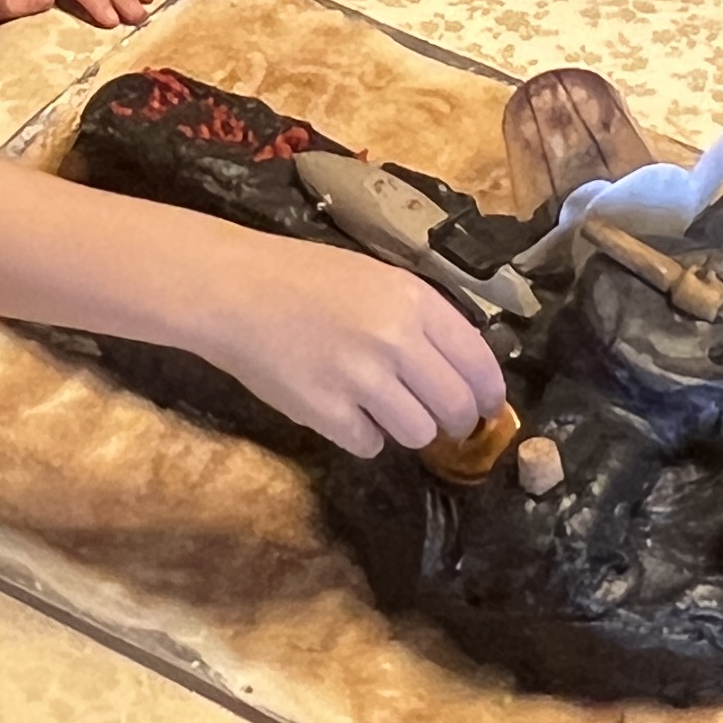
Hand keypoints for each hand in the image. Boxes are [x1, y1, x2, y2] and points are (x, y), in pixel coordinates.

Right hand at [187, 232, 506, 455]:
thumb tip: (462, 371)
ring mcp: (360, 378)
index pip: (478, 362)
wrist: (233, 289)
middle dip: (455, 422)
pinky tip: (342, 410)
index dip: (489, 394)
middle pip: (455, 407)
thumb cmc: (303, 277)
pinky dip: (362, 435)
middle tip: (442, 423)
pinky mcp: (326, 412)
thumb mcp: (375, 278)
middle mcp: (395, 339)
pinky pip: (370, 445)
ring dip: (406, 429)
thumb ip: (419, 319)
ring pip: (418, 433)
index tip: (489, 408)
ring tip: (379, 408)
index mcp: (413, 299)